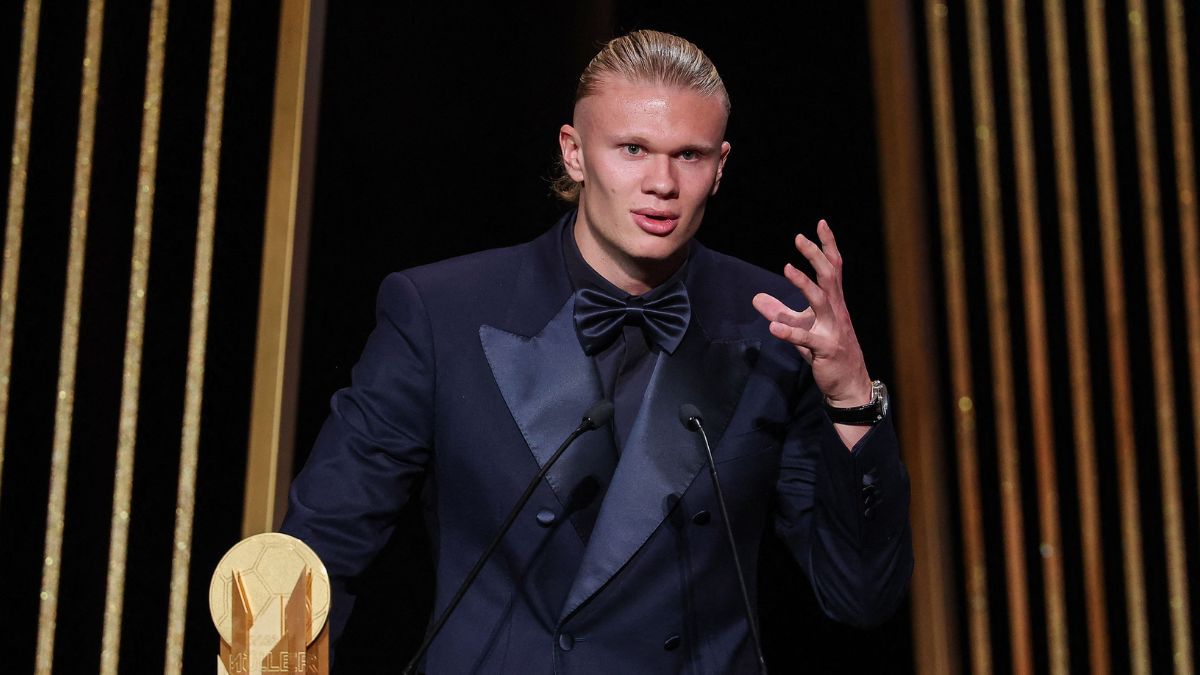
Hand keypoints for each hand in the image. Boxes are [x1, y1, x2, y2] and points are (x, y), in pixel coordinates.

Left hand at [752, 220, 872, 406]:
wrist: (848, 384)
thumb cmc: (825, 352)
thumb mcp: (801, 327)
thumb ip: (781, 311)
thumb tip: (757, 298)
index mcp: (834, 302)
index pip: (833, 267)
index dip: (827, 245)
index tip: (821, 223)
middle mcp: (836, 311)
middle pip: (829, 276)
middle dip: (815, 255)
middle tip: (799, 238)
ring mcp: (832, 329)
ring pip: (821, 300)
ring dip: (804, 284)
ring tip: (786, 269)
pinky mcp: (825, 349)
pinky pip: (806, 338)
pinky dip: (790, 331)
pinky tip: (773, 327)